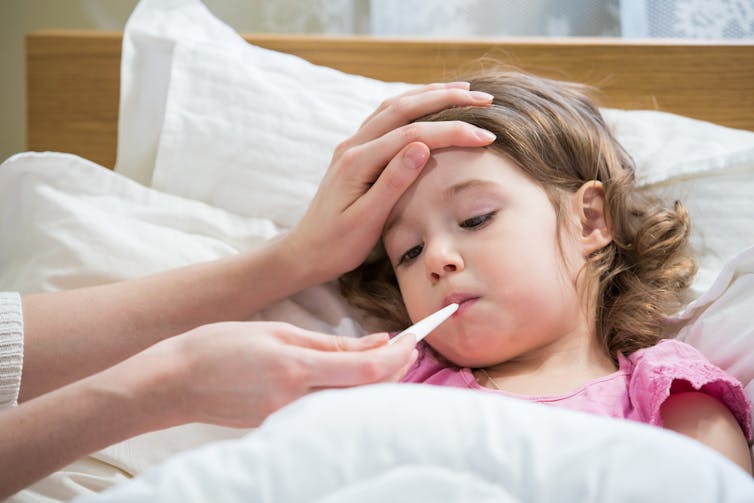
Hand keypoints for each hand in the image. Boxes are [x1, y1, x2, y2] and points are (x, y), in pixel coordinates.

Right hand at [158, 322, 417, 427]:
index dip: (399, 356)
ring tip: (388, 355)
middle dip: (396, 369)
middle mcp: (297, 402)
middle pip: (366, 392)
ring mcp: (288, 420)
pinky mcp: (281, 427)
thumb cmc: (220, 346)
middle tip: (408, 344)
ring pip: (351, 403)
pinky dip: (349, 390)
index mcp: (297, 371)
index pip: (368, 371)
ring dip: (376, 380)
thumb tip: (378, 342)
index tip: (415, 338)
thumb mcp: (278, 332)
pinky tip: (353, 373)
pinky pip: (328, 409)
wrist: (174, 382)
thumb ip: (331, 343)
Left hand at [282, 82, 494, 281]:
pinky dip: (412, 105)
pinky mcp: (356, 152)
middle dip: (446, 98)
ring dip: (429, 94)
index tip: (485, 135)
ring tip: (463, 90)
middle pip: (404, 108)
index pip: (413, 134)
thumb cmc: (337, 244)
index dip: (451, 130)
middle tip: (483, 97)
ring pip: (394, 106)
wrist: (306, 252)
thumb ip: (393, 181)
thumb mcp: (366, 220)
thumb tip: (422, 146)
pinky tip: (428, 104)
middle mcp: (354, 145)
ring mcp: (353, 145)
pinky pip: (386, 117)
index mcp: (358, 162)